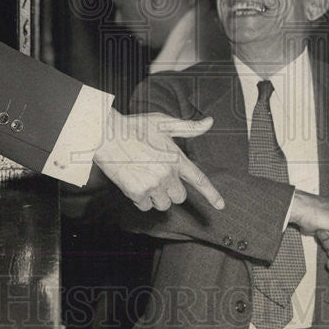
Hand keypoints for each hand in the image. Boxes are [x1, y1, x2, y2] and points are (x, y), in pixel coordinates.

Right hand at [94, 111, 223, 211]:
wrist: (107, 135)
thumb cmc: (134, 127)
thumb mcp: (163, 122)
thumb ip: (188, 127)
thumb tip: (210, 122)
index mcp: (176, 158)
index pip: (199, 179)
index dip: (212, 194)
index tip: (221, 206)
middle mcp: (167, 173)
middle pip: (179, 197)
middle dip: (171, 190)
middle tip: (157, 175)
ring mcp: (152, 184)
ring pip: (163, 204)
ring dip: (156, 196)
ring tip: (144, 177)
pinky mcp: (137, 193)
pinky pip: (145, 207)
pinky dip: (140, 199)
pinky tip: (134, 182)